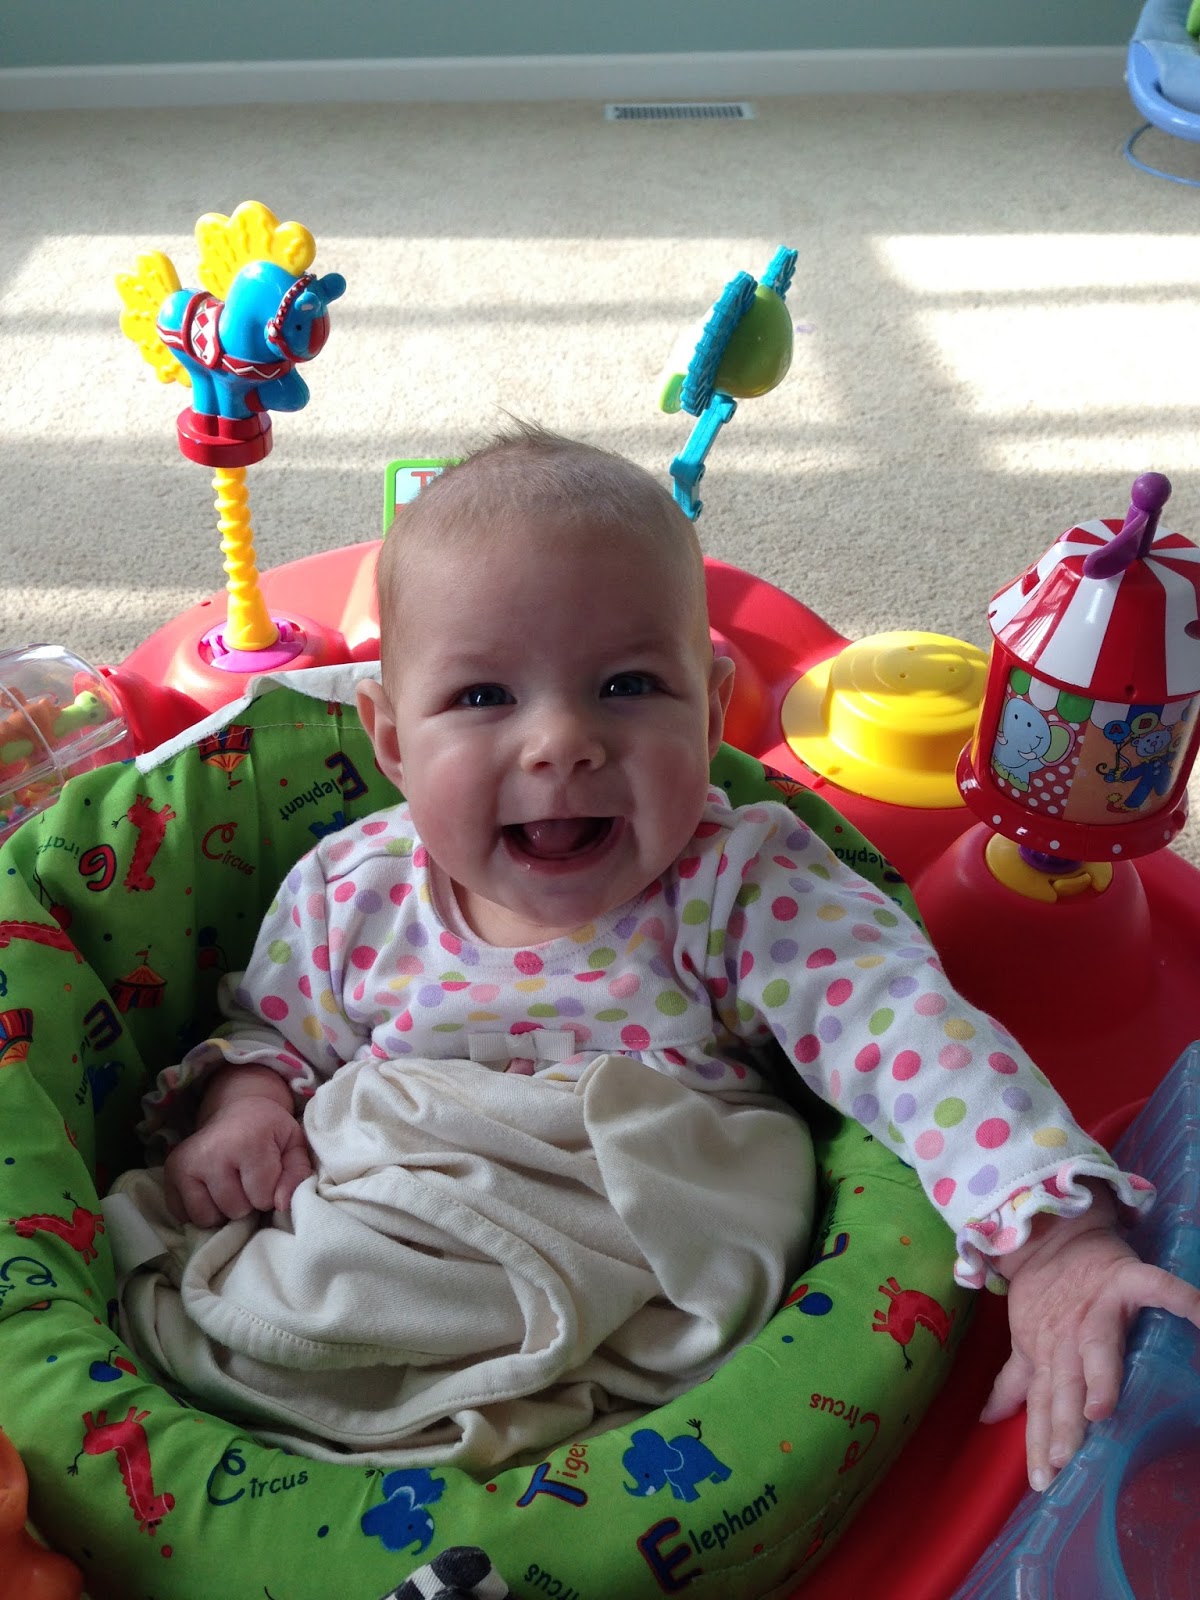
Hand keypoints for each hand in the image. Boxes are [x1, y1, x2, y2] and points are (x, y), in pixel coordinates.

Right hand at [163, 1088, 312, 1226]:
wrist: (236, 1109)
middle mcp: (213, 1151)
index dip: (270, 1193)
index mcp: (248, 1141)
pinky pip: (185, 1215)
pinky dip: (201, 1209)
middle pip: (236, 1210)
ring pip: (208, 1217)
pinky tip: (210, 1189)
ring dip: (223, 1209)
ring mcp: (187, 1162)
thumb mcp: (293, 1145)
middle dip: (247, 1202)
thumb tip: (282, 1206)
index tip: (268, 1174)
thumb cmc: (268, 1131)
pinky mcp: (170, 1172)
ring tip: (230, 1186)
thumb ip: (296, 1175)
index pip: (263, 1198)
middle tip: (247, 1179)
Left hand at [980, 1199, 1199, 1490]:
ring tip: (1100, 1409)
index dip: (1041, 1438)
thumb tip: (989, 1418)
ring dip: (1099, 1380)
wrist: (1055, 1238)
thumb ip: (1015, 1382)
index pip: (1043, 1405)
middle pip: (1066, 1385)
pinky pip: (1157, 1289)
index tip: (1043, 1477)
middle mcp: (1070, 1336)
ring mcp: (1097, 1308)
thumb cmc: (1048, 1298)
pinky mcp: (1125, 1279)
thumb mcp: (1028, 1340)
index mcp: (1048, 1353)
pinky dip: (1180, 1299)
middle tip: (1063, 1457)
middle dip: (1064, 1421)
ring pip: (1097, 1351)